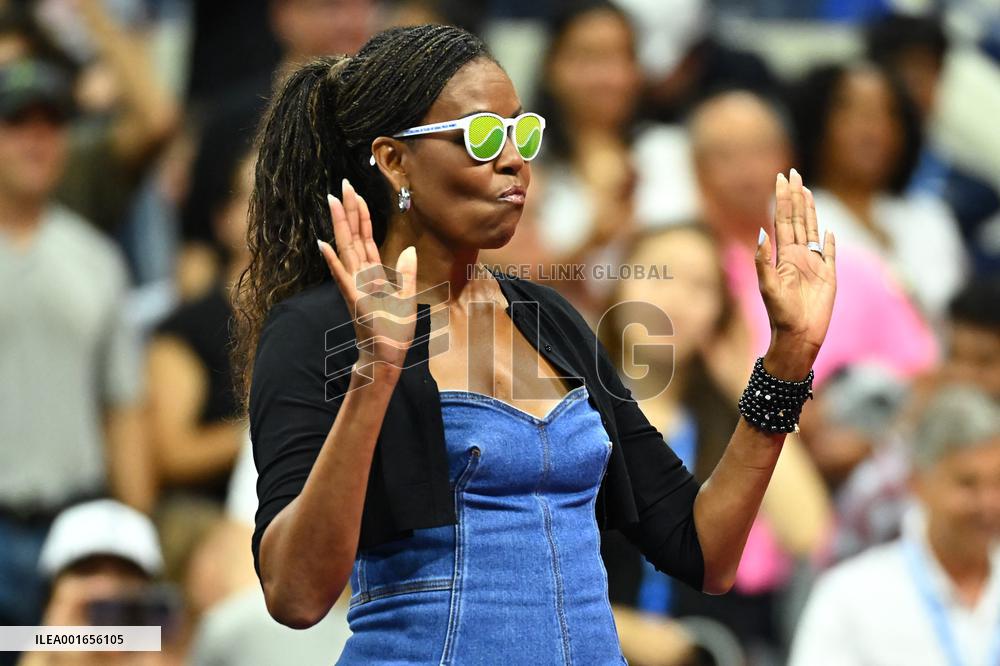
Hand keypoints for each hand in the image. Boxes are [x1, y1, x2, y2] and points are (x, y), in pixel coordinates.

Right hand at [318, 179, 416, 378]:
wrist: (386, 358)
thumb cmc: (393, 332)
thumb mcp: (406, 298)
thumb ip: (406, 273)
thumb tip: (409, 249)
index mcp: (372, 274)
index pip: (366, 238)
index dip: (362, 215)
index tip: (356, 192)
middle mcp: (360, 276)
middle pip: (353, 237)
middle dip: (349, 210)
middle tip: (342, 185)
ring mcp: (355, 287)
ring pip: (346, 250)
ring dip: (340, 226)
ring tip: (333, 202)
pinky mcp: (355, 300)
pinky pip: (342, 277)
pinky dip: (333, 262)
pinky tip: (324, 245)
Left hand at [755, 169, 836, 379]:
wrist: (798, 336)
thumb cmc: (780, 315)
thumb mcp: (768, 286)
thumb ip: (764, 260)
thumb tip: (761, 233)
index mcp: (783, 256)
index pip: (783, 220)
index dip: (783, 199)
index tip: (781, 178)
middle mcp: (798, 256)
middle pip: (797, 219)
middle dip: (795, 196)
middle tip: (794, 173)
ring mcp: (814, 265)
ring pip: (812, 230)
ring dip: (810, 210)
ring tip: (806, 191)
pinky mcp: (829, 276)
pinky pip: (830, 254)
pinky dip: (830, 242)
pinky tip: (829, 231)